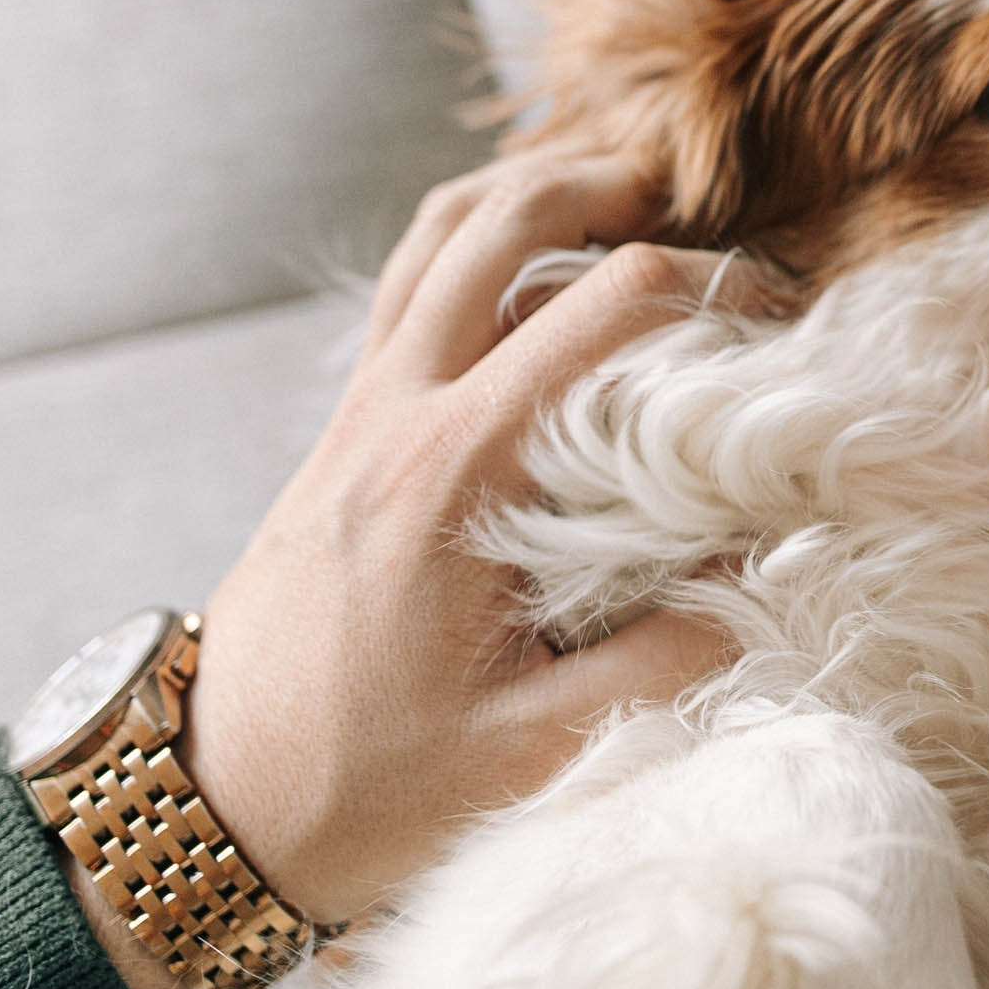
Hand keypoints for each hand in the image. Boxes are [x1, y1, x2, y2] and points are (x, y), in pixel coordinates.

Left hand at [83, 157, 743, 988]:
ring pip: (434, 239)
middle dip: (596, 185)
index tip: (774, 309)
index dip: (702, 284)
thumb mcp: (532, 747)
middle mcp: (399, 415)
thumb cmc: (368, 782)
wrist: (215, 803)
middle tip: (680, 189)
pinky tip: (528, 267)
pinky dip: (470, 243)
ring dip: (522, 191)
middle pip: (495, 227)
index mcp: (455, 474)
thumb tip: (764, 577)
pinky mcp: (342, 433)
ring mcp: (360, 414)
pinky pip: (406, 291)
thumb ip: (662, 662)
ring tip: (606, 187)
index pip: (598, 313)